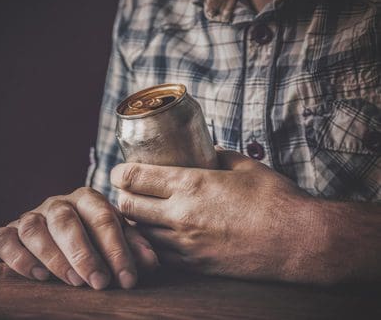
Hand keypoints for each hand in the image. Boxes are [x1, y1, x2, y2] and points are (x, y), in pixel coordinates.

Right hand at [0, 187, 158, 289]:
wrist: (65, 230)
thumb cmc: (96, 237)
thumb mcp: (119, 239)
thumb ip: (134, 247)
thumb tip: (149, 263)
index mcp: (87, 199)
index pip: (102, 217)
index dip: (116, 249)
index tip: (127, 278)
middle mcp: (57, 204)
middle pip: (66, 221)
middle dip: (84, 254)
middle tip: (100, 282)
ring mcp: (31, 216)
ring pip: (33, 229)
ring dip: (53, 257)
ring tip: (73, 282)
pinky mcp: (9, 231)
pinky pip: (3, 239)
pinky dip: (17, 257)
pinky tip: (38, 276)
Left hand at [110, 148, 321, 282]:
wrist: (299, 242)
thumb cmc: (275, 200)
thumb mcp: (244, 165)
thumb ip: (217, 156)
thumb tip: (205, 152)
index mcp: (191, 184)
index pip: (135, 178)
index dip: (119, 173)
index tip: (119, 172)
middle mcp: (181, 214)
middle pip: (128, 207)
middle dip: (121, 197)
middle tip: (127, 192)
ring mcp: (185, 243)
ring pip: (139, 233)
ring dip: (134, 222)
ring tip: (141, 213)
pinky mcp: (194, 264)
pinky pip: (159, 254)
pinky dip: (151, 243)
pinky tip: (159, 235)